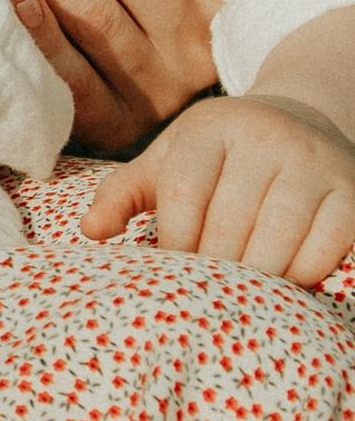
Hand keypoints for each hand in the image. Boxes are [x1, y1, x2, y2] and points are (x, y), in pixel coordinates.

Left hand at [84, 91, 354, 283]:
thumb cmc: (223, 157)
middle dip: (213, 268)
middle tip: (204, 295)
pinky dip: (301, 274)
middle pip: (228, 222)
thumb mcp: (170, 159)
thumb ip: (125, 192)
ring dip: (255, 278)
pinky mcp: (351, 194)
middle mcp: (265, 136)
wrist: (304, 124)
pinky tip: (285, 281)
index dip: (174, 242)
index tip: (173, 272)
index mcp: (211, 127)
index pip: (182, 192)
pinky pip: (324, 248)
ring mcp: (312, 163)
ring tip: (240, 296)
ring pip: (276, 238)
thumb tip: (90, 233)